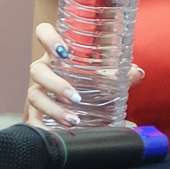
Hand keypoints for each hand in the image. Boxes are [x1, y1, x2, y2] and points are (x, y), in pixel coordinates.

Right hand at [25, 21, 144, 127]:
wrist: (79, 106)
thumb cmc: (91, 82)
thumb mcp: (106, 76)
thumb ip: (123, 74)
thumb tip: (138, 73)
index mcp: (57, 54)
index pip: (43, 33)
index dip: (49, 38)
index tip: (63, 52)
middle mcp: (44, 70)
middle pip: (37, 70)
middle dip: (55, 84)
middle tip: (76, 97)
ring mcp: (37, 91)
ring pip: (35, 96)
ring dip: (54, 109)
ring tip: (74, 120)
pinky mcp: (34, 113)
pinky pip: (31, 120)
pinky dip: (40, 128)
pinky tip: (54, 135)